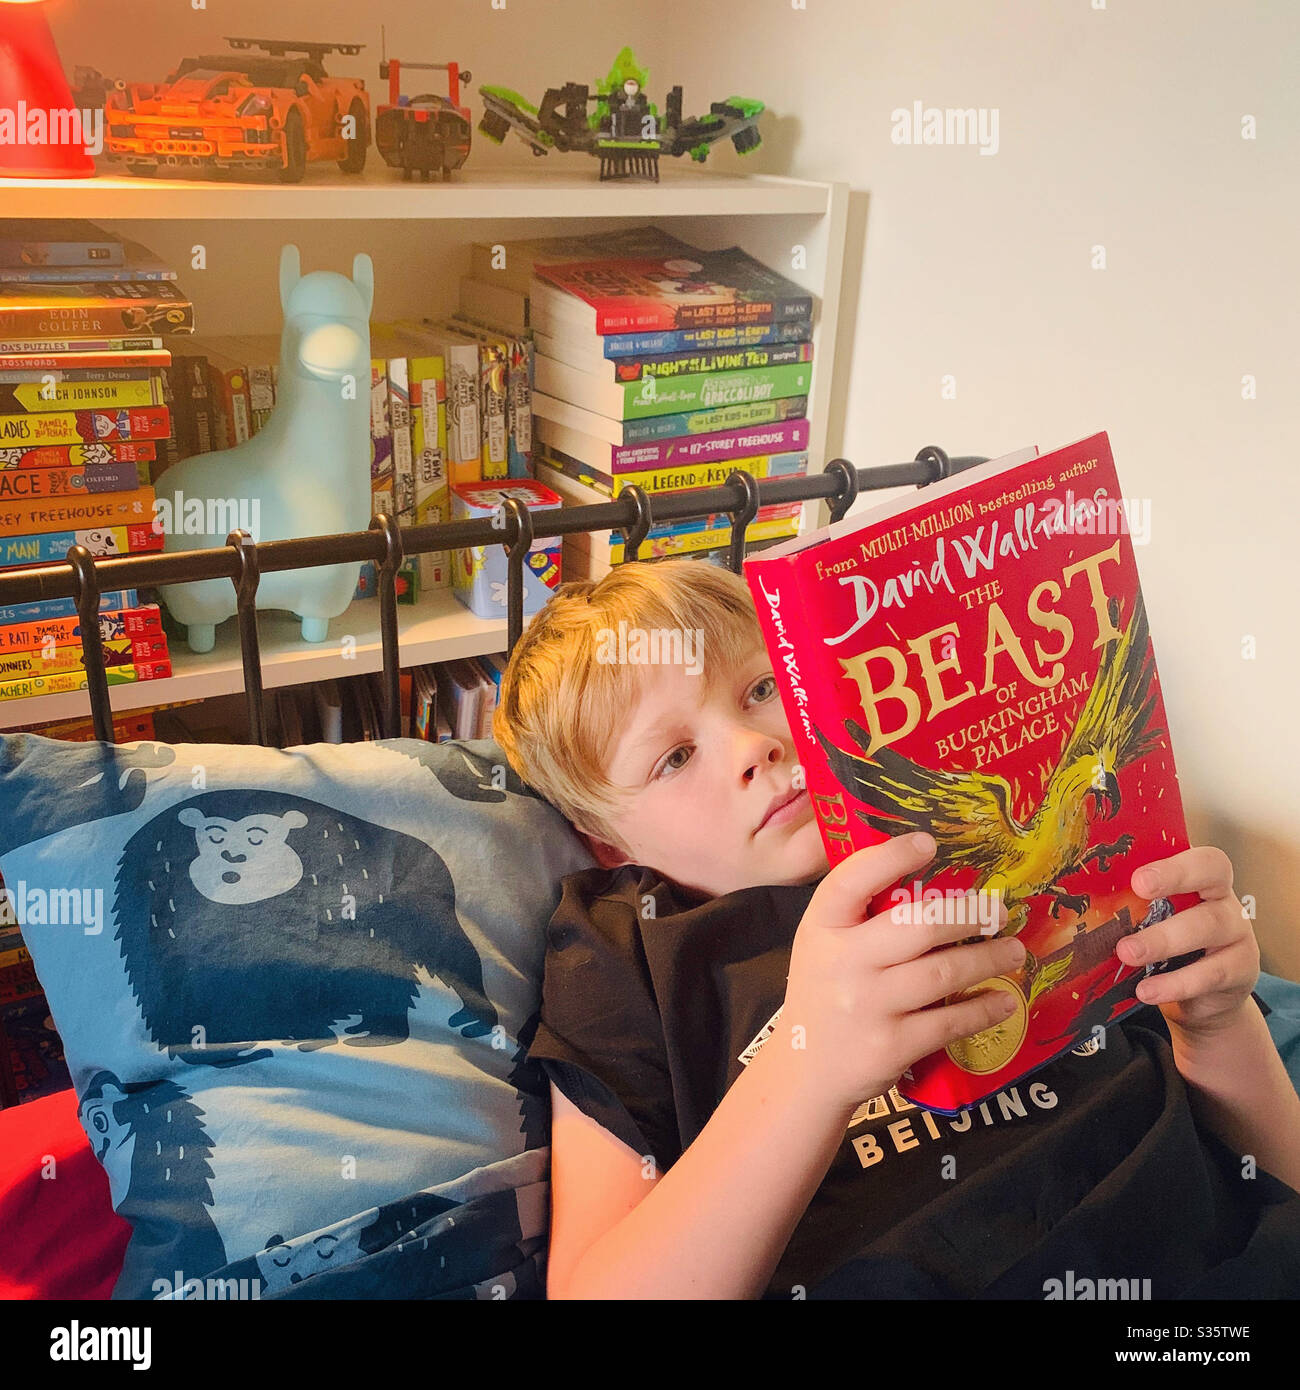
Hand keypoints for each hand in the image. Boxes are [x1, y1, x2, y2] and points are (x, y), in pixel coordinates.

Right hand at [780, 832, 1025, 1111]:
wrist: (805, 1068)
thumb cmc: (825, 991)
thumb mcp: (824, 944)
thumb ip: (860, 914)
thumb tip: (930, 876)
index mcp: (822, 927)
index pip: (851, 881)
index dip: (891, 858)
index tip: (928, 843)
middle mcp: (842, 962)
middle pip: (916, 927)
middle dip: (967, 915)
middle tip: (999, 911)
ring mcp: (867, 1006)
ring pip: (943, 973)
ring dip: (988, 959)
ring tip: (1014, 951)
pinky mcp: (891, 1046)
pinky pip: (949, 1021)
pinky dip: (983, 1009)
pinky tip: (1004, 1000)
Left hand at [1114, 846, 1259, 1040]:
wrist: (1206, 999)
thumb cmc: (1171, 947)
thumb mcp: (1155, 923)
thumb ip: (1133, 907)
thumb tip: (1078, 901)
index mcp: (1202, 880)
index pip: (1202, 857)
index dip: (1174, 863)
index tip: (1138, 877)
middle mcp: (1225, 900)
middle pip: (1213, 876)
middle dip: (1173, 878)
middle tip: (1138, 889)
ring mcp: (1237, 934)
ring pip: (1209, 926)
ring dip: (1164, 939)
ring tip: (1127, 953)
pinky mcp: (1241, 971)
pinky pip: (1212, 973)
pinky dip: (1176, 983)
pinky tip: (1147, 991)